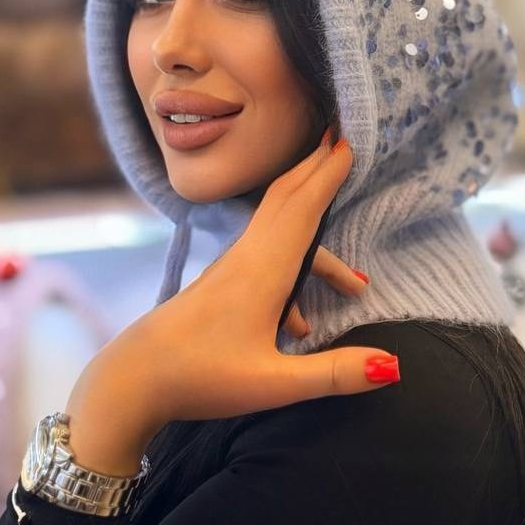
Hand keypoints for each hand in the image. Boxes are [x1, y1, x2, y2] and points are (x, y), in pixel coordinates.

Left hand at [65, 133, 399, 463]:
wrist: (132, 380)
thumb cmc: (200, 379)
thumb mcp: (273, 384)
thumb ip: (334, 375)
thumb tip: (392, 364)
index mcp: (263, 272)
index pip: (303, 209)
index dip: (327, 174)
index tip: (347, 140)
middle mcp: (246, 259)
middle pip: (286, 201)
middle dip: (314, 171)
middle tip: (339, 140)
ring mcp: (228, 270)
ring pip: (277, 234)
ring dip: (312, 237)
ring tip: (354, 283)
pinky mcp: (218, 286)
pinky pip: (264, 259)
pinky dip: (293, 268)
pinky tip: (301, 326)